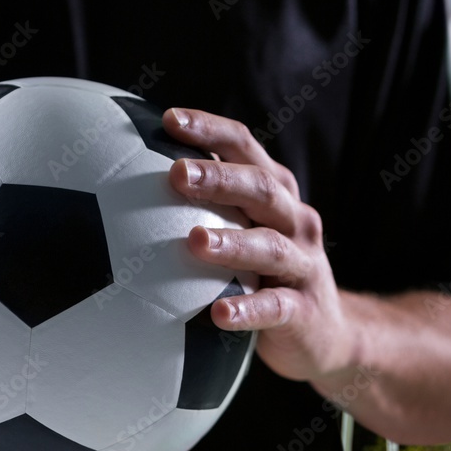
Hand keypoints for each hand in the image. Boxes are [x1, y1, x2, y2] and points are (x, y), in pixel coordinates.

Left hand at [162, 108, 357, 382]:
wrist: (324, 330)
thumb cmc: (263, 272)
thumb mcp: (241, 230)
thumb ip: (201, 205)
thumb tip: (125, 181)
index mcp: (274, 192)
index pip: (244, 148)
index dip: (210, 130)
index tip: (169, 120)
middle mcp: (294, 220)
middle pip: (260, 188)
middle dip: (218, 178)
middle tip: (175, 174)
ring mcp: (303, 264)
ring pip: (270, 247)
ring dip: (232, 243)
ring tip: (194, 241)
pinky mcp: (304, 310)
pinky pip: (276, 308)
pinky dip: (248, 309)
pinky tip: (219, 314)